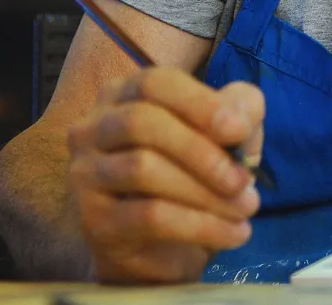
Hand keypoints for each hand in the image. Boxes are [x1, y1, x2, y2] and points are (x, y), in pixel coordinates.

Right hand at [66, 67, 264, 282]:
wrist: (160, 247)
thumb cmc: (193, 173)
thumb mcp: (224, 135)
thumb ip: (238, 112)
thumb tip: (239, 120)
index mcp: (122, 96)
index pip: (154, 83)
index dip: (198, 103)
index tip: (239, 130)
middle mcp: (92, 129)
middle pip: (141, 123)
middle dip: (201, 151)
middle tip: (243, 180)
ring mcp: (85, 176)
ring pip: (142, 169)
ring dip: (205, 192)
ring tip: (246, 208)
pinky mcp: (93, 222)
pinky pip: (149, 217)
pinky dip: (200, 225)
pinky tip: (234, 233)